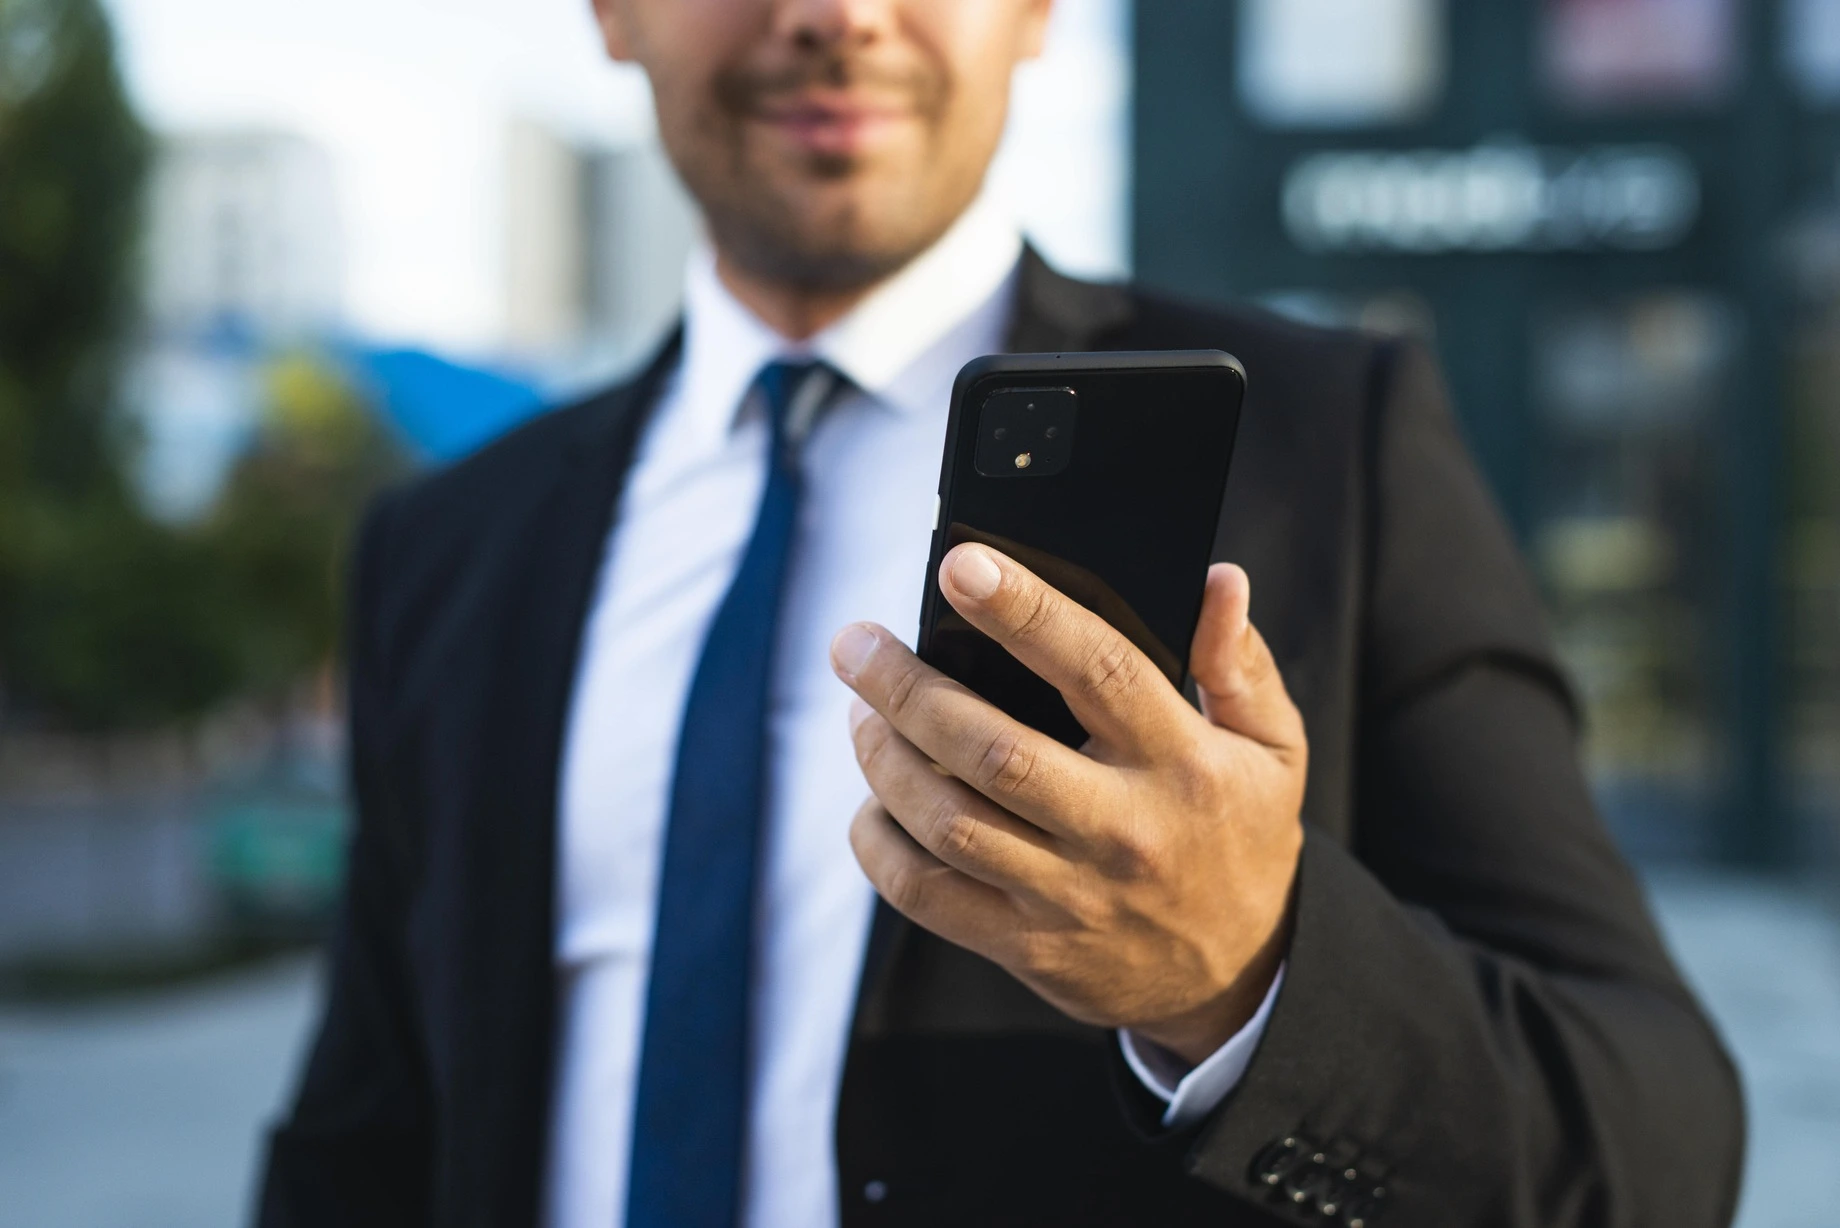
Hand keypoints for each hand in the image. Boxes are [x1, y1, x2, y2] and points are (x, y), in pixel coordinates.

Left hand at [830, 544, 1306, 1064]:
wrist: (1242, 977)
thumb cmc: (1243, 837)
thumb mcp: (1274, 748)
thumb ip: (1239, 662)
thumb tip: (1220, 579)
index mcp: (1181, 762)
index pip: (1098, 670)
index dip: (1025, 612)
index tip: (960, 565)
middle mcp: (1121, 828)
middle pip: (993, 750)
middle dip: (907, 689)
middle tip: (855, 643)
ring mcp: (1069, 893)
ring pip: (948, 822)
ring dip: (884, 758)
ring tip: (859, 710)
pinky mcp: (1027, 946)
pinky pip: (927, 895)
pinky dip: (880, 843)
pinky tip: (872, 800)